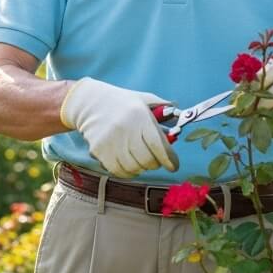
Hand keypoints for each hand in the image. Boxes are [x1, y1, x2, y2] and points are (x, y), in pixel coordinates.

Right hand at [60, 78, 178, 177]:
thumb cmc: (122, 102)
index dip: (169, 159)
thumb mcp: (144, 100)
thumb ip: (164, 110)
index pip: (159, 145)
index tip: (174, 166)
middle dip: (155, 163)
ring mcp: (111, 140)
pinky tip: (129, 164)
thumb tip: (182, 120)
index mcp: (139, 115)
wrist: (89, 103)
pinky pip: (119, 171)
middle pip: (148, 160)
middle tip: (155, 160)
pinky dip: (128, 172)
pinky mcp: (99, 150)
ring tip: (141, 160)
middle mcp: (125, 128)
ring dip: (142, 168)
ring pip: (134, 168)